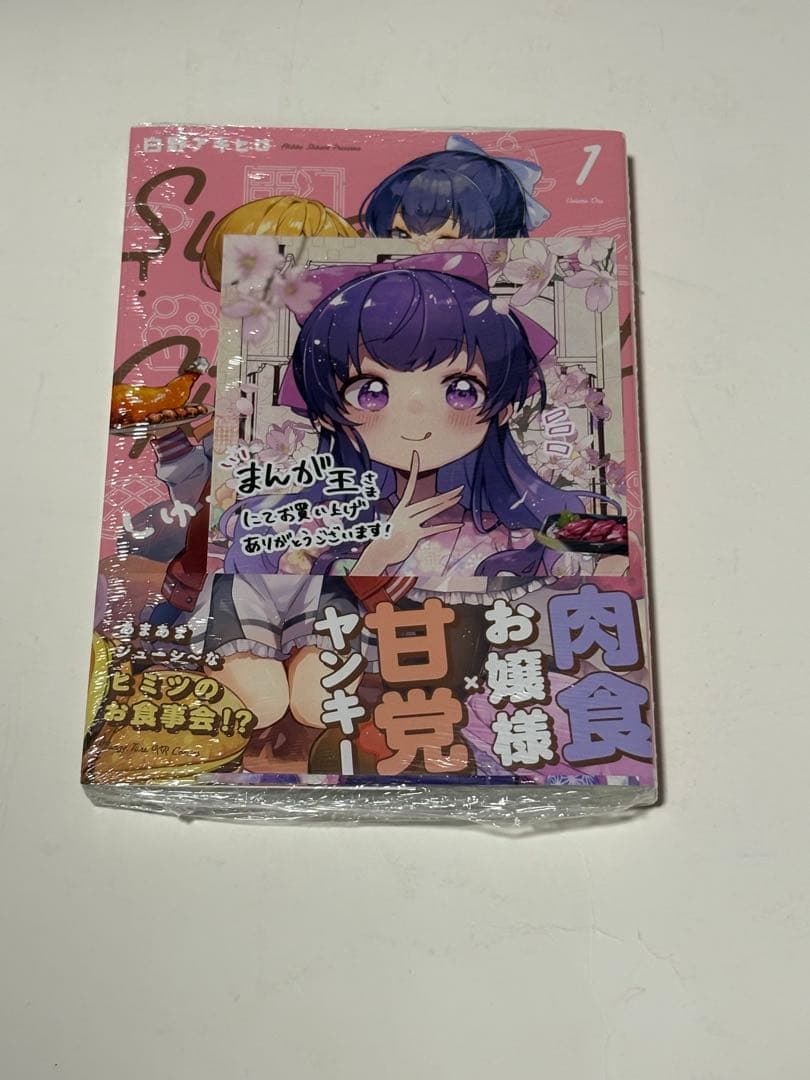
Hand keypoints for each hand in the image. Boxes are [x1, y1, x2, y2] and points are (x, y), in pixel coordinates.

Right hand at [351, 452, 462, 574]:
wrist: (378, 553)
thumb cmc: (386, 539)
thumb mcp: (396, 523)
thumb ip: (408, 517)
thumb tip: (419, 516)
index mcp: (401, 508)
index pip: (410, 485)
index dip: (413, 469)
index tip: (416, 455)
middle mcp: (406, 513)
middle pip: (430, 500)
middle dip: (446, 495)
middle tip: (460, 488)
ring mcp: (410, 523)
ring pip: (432, 511)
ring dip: (447, 504)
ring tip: (459, 498)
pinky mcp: (414, 535)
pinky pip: (434, 529)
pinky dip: (447, 527)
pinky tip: (457, 524)